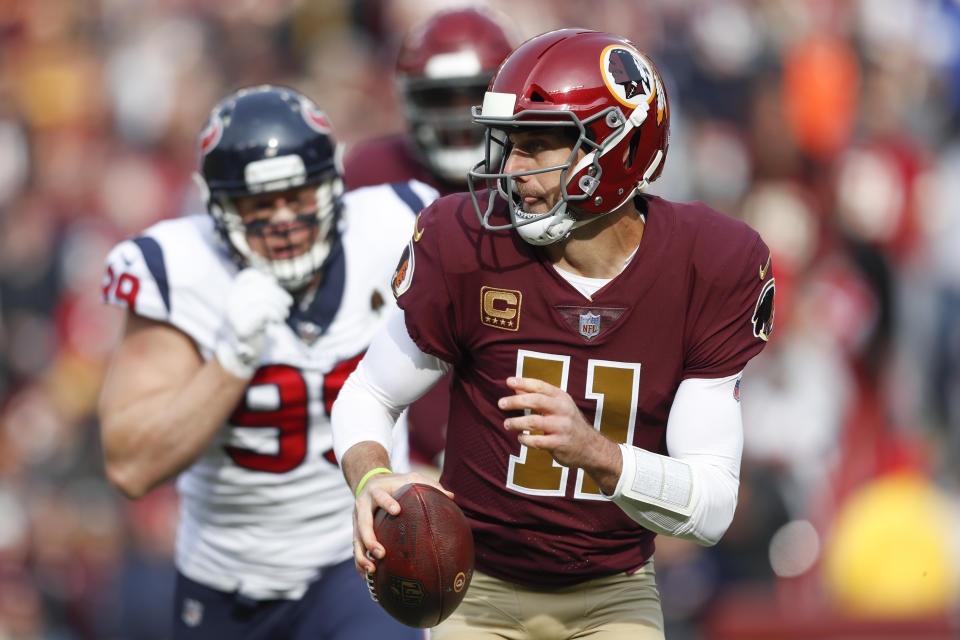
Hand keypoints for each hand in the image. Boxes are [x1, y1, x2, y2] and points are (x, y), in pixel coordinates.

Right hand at [215, 268, 292, 377]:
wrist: (238, 356)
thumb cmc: (251, 329)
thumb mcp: (255, 307)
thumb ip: (261, 292)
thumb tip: (271, 278)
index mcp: (232, 294)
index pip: (250, 276)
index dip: (266, 281)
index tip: (276, 290)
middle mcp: (231, 301)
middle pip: (261, 286)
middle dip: (279, 295)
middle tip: (287, 305)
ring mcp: (234, 314)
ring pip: (264, 298)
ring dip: (280, 306)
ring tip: (283, 315)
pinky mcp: (242, 327)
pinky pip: (265, 311)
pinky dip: (276, 315)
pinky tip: (278, 322)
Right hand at [352, 471, 452, 575]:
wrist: (370, 482)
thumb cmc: (396, 483)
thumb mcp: (411, 479)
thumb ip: (429, 485)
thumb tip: (451, 496)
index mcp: (376, 491)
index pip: (380, 496)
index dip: (387, 502)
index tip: (397, 510)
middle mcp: (363, 505)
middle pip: (363, 523)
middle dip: (370, 539)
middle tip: (381, 554)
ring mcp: (357, 519)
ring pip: (356, 539)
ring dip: (362, 555)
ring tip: (372, 570)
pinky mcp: (356, 530)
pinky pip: (356, 547)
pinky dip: (360, 561)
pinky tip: (367, 576)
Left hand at [498, 376, 621, 488]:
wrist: (591, 447)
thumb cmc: (568, 423)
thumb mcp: (557, 406)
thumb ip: (537, 396)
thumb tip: (515, 387)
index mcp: (561, 398)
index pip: (540, 386)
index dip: (523, 382)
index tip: (508, 381)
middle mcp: (563, 410)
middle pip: (536, 401)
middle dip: (516, 401)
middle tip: (501, 403)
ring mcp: (562, 427)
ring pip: (534, 422)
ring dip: (516, 422)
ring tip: (506, 424)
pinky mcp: (560, 444)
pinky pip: (537, 441)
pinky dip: (525, 439)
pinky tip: (521, 438)